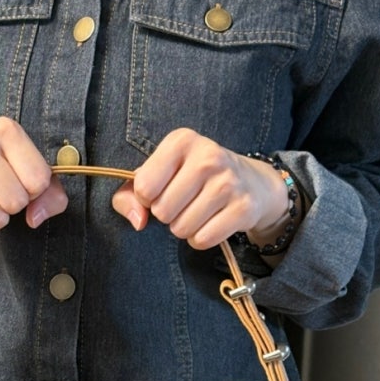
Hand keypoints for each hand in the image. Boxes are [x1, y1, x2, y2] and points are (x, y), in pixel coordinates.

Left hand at [111, 129, 291, 250]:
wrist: (251, 182)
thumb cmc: (192, 178)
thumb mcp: (158, 174)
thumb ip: (128, 195)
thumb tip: (138, 221)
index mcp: (181, 141)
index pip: (144, 186)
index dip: (147, 197)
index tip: (161, 189)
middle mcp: (208, 156)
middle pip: (162, 211)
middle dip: (168, 215)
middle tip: (184, 202)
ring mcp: (229, 181)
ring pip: (182, 228)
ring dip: (184, 228)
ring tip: (199, 211)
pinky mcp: (244, 207)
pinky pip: (203, 240)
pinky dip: (201, 239)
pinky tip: (211, 222)